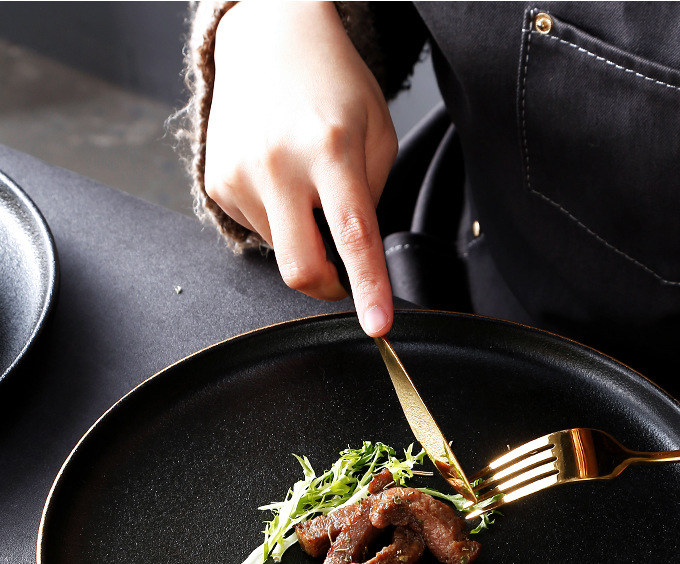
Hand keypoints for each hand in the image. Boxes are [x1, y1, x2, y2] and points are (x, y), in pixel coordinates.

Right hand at [204, 0, 396, 336]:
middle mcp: (279, 163)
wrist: (269, 37)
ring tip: (305, 183)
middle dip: (326, 285)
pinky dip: (277, 218)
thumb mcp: (376, 134)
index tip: (377, 326)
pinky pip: (257, 229)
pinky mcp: (217, 183)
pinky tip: (279, 177)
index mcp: (331, 149)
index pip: (354, 236)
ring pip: (281, 250)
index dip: (368, 288)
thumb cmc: (332, 85)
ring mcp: (241, 174)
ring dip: (302, 236)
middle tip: (341, 271)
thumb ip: (370, 198)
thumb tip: (353, 256)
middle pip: (300, 268)